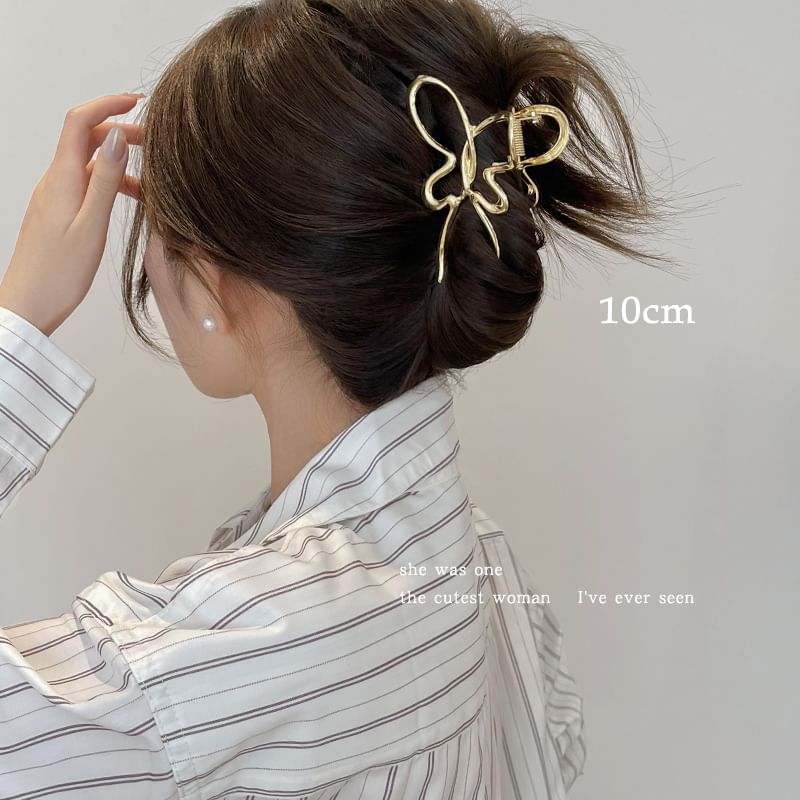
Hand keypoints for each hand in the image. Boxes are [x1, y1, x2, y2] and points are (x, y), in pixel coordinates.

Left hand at [0, 93, 143, 336]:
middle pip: (86, 139)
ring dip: (119, 163)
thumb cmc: (59, 274)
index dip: (106, 104)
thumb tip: (116, 138)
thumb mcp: (91, 226)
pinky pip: (86, 185)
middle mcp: (55, 182)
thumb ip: (105, 181)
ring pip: (89, 164)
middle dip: (120, 132)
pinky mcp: (59, 212)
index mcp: (62, 180)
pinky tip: (131, 202)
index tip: (136, 101)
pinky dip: (110, 184)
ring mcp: (55, 196)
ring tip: (152, 184)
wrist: (29, 304)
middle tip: (156, 145)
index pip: (79, 122)